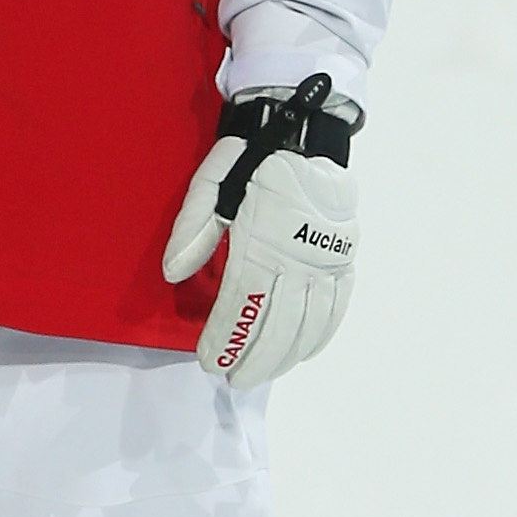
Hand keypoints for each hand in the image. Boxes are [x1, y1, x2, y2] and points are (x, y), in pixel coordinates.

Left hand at [162, 75, 359, 386]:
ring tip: (259, 374)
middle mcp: (297, 260)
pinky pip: (335, 311)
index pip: (242, 304)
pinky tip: (301, 354)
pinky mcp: (344, 263)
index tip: (209, 360)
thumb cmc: (253, 162)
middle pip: (277, 325)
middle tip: (231, 378)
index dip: (226, 337)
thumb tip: (173, 272)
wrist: (308, 138)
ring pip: (307, 325)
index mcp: (261, 242)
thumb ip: (192, 230)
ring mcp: (325, 264)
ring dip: (283, 356)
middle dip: (252, 358)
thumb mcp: (211, 186)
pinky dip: (318, 337)